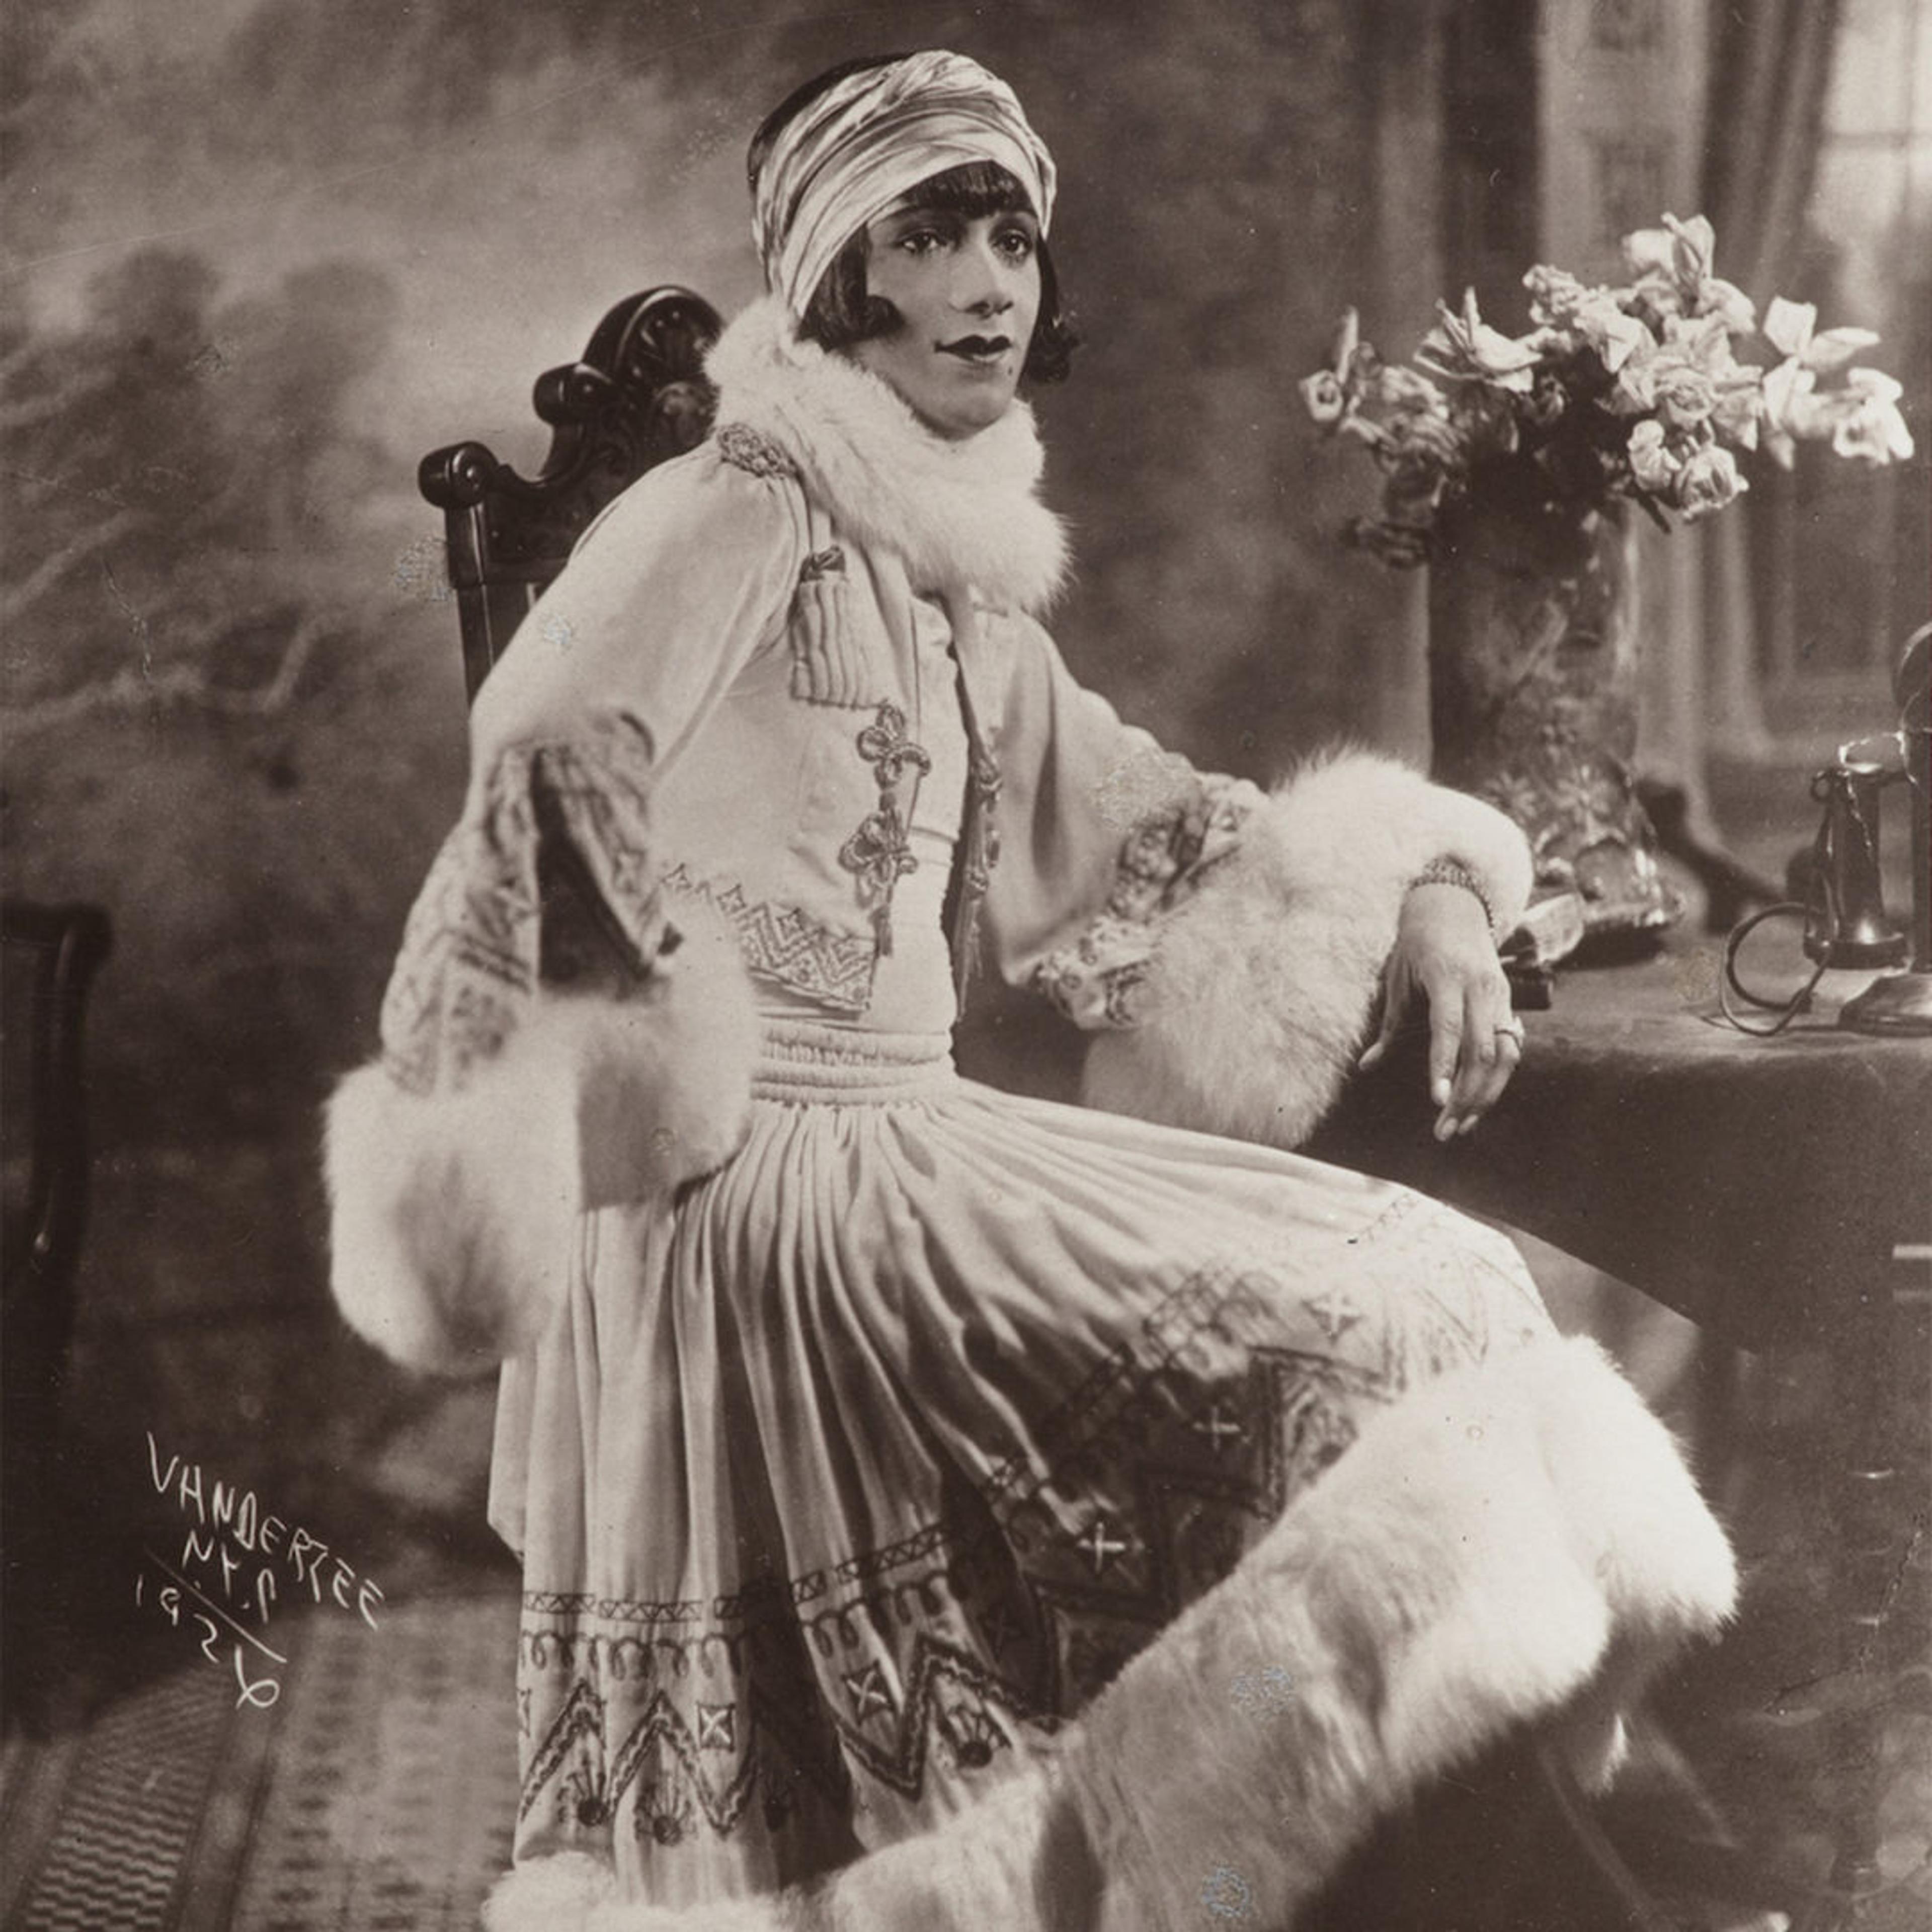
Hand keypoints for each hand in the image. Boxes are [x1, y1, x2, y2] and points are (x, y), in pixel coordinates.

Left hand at [1357, 883, 1520, 1139]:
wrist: (1453, 906)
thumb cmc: (1417, 945)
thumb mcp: (1397, 980)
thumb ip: (1388, 1028)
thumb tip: (1366, 1067)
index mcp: (1448, 978)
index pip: (1448, 1030)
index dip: (1444, 1068)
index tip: (1438, 1102)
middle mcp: (1481, 988)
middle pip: (1482, 1052)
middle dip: (1466, 1097)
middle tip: (1444, 1132)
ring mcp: (1501, 996)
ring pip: (1505, 1056)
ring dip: (1485, 1096)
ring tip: (1461, 1126)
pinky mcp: (1510, 1003)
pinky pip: (1511, 1049)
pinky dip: (1497, 1080)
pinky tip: (1478, 1103)